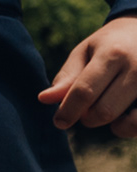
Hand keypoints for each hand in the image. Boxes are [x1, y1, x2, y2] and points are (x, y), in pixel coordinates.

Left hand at [39, 13, 136, 137]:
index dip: (68, 110)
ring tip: (103, 110)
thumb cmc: (110, 44)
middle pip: (104, 110)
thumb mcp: (85, 52)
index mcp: (113, 54)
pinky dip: (129, 127)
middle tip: (84, 109)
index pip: (85, 91)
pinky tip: (124, 117)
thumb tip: (44, 99)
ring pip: (127, 121)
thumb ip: (67, 77)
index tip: (59, 122)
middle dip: (87, 117)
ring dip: (110, 124)